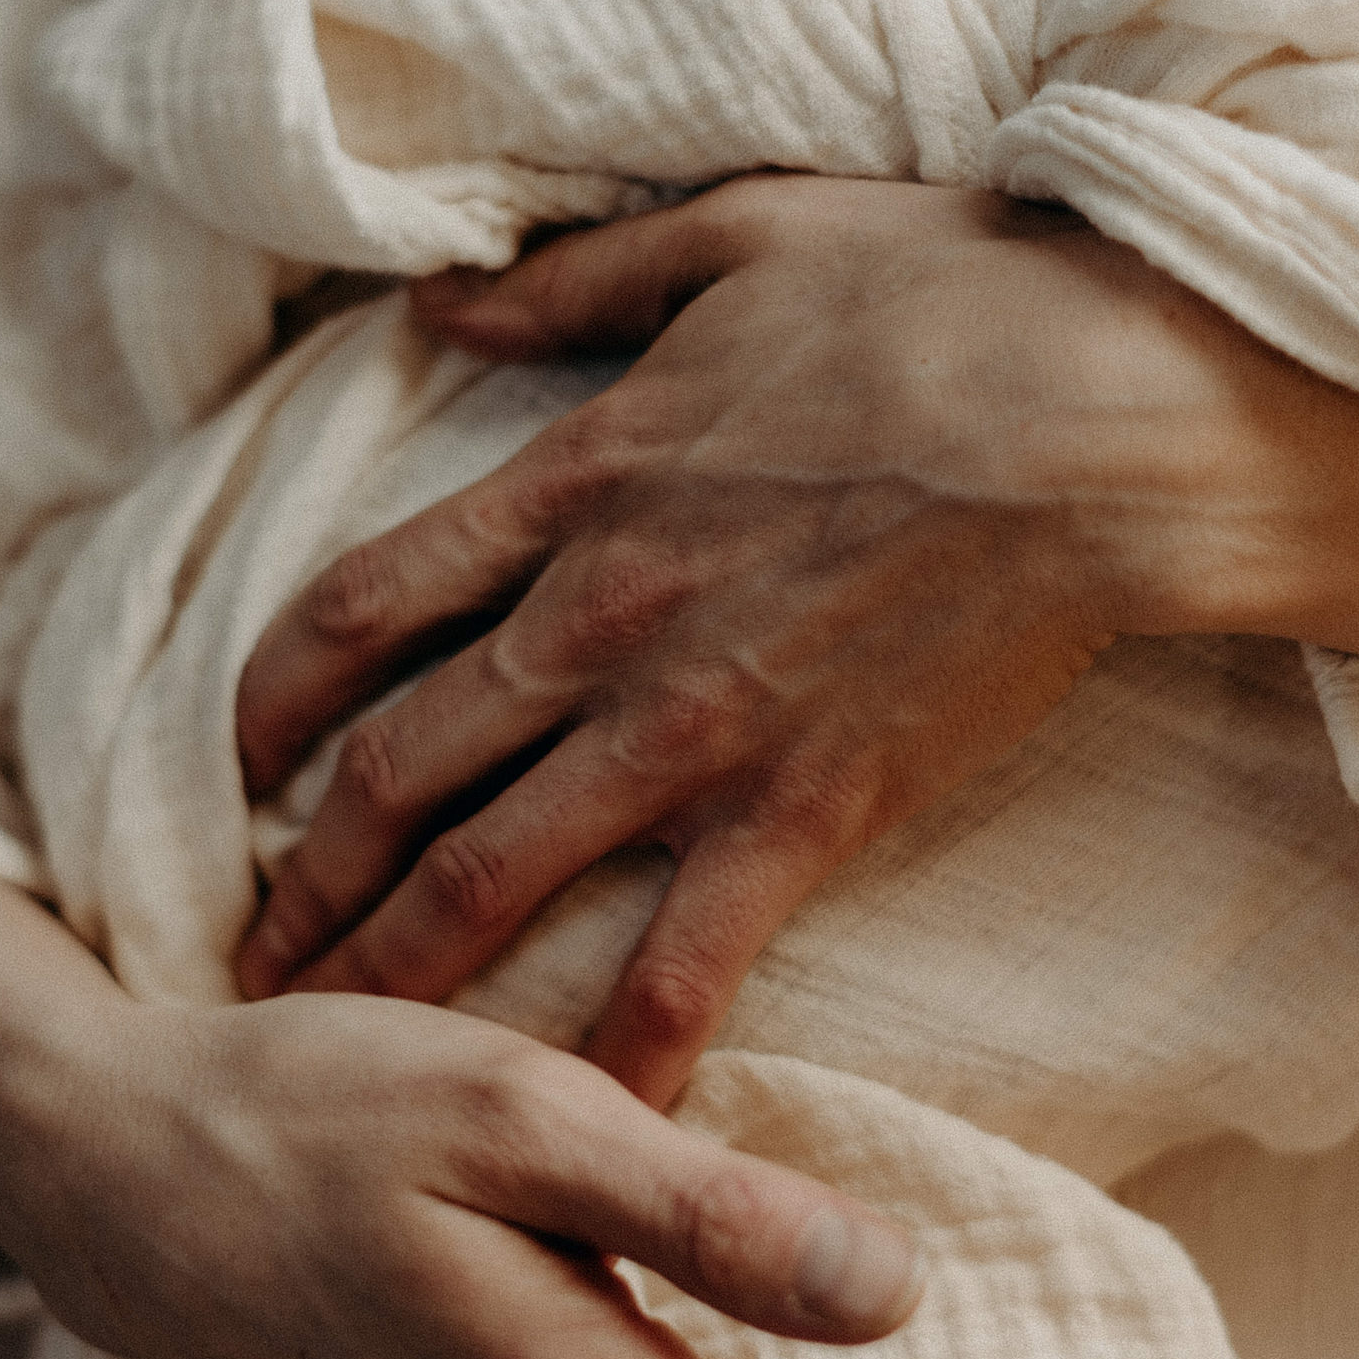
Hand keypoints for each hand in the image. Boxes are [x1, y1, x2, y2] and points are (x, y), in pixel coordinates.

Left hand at [235, 177, 1358, 1096]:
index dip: (273, 700)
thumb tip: (439, 308)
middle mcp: (596, 620)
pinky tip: (571, 1123)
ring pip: (488, 878)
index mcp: (574, 483)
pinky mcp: (805, 811)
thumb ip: (571, 285)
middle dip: (305, 876)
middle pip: (393, 771)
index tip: (246, 764)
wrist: (1112, 418)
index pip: (358, 607)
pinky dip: (614, 1053)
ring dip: (394, 972)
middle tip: (254, 955)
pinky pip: (681, 965)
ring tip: (336, 1047)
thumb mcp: (733, 235)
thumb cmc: (947, 300)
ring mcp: (692, 729)